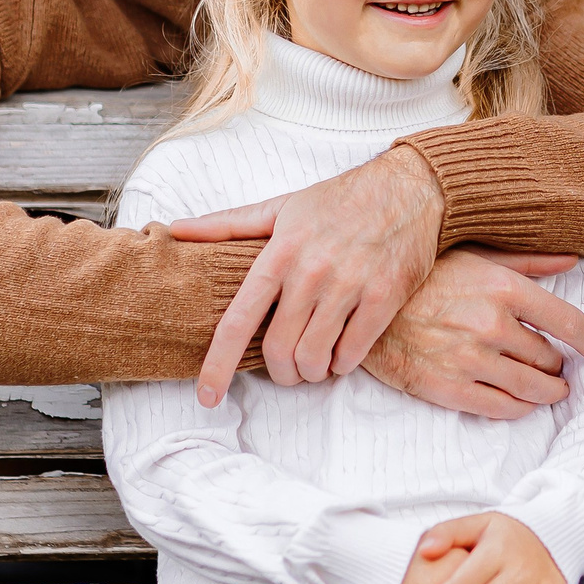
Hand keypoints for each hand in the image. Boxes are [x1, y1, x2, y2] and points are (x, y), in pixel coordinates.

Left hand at [178, 146, 445, 403]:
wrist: (409, 188)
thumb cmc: (340, 199)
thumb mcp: (281, 206)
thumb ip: (227, 224)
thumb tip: (175, 230)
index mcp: (279, 253)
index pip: (238, 320)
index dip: (218, 364)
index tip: (207, 396)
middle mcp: (311, 271)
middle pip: (278, 349)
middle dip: (279, 372)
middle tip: (287, 369)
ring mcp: (349, 284)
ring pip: (314, 357)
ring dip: (310, 372)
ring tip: (315, 363)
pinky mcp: (384, 296)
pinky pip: (353, 353)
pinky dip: (341, 365)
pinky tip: (341, 353)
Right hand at [360, 249, 583, 419]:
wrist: (363, 306)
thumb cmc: (422, 276)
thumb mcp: (474, 256)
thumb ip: (527, 262)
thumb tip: (571, 258)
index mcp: (503, 288)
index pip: (567, 321)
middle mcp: (491, 324)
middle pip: (548, 358)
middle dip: (558, 365)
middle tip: (558, 366)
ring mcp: (469, 360)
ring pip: (530, 388)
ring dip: (545, 391)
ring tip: (549, 388)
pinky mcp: (447, 388)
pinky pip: (501, 408)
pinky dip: (519, 408)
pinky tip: (522, 402)